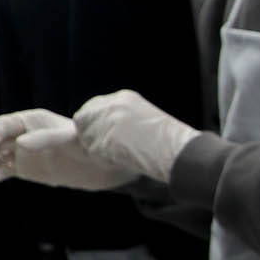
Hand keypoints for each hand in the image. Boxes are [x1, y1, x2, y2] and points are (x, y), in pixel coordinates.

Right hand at [0, 109, 136, 190]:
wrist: (106, 165)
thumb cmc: (92, 146)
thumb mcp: (73, 140)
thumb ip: (47, 140)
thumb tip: (20, 144)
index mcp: (34, 121)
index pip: (5, 124)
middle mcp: (25, 135)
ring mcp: (24, 152)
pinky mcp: (27, 168)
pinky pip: (6, 169)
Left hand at [72, 90, 201, 183]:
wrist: (176, 150)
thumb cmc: (168, 139)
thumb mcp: (145, 116)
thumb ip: (122, 117)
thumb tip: (103, 129)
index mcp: (123, 98)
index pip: (91, 107)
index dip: (94, 123)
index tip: (104, 135)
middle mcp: (112, 107)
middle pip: (83, 120)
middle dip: (90, 135)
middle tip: (107, 148)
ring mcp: (107, 123)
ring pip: (87, 139)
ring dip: (97, 149)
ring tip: (120, 155)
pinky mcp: (104, 141)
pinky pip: (94, 154)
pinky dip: (105, 161)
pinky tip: (122, 161)